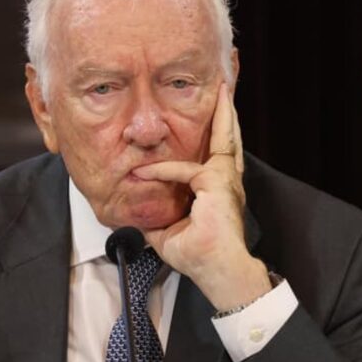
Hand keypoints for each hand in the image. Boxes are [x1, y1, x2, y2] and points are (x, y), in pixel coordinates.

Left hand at [132, 83, 270, 311]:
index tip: (179, 141)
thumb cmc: (199, 258)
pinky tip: (144, 172)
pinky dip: (163, 170)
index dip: (198, 147)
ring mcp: (225, 181)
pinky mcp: (216, 183)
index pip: (212, 158)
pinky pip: (184, 170)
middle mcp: (227, 182)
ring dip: (224, 114)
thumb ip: (154, 220)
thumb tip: (133, 218)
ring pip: (225, 139)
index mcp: (218, 191)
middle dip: (227, 114)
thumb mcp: (167, 235)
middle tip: (225, 92)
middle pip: (228, 140)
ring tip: (223, 92)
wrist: (216, 270)